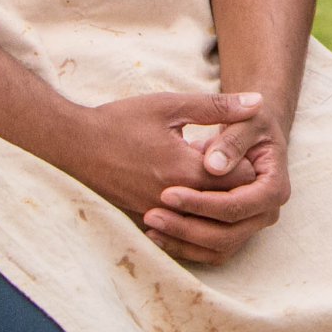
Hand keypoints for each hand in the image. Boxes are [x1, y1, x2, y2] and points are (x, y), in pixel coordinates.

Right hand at [60, 91, 260, 237]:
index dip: (248, 164)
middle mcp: (175, 200)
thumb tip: (257, 103)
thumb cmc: (122, 121)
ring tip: (211, 175)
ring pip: (206, 220)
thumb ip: (217, 107)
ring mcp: (158, 215)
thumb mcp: (171, 106)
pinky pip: (182, 228)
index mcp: (186, 170)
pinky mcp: (144, 221)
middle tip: (231, 162)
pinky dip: (192, 213)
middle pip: (228, 205)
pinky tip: (189, 191)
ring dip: (215, 201)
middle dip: (235, 185)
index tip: (243, 148)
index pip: (242, 181)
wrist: (74, 144)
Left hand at [148, 112, 291, 266]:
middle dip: (187, 227)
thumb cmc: (250, 122)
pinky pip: (209, 252)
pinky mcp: (235, 233)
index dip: (201, 203)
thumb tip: (213, 166)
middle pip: (226, 234)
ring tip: (150, 226)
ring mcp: (252, 227)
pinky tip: (156, 234)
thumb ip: (232, 139)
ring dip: (182, 242)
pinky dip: (184, 247)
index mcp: (274, 187)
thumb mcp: (246, 120)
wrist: (252, 133)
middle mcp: (267, 213)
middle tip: (151, 214)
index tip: (167, 193)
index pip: (237, 205)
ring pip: (217, 248)